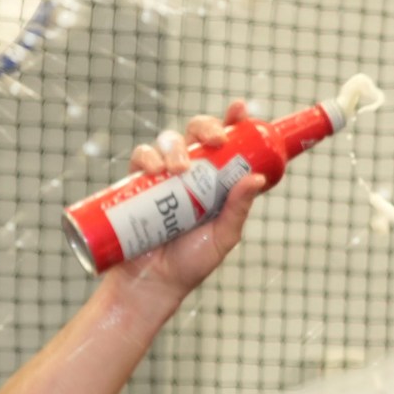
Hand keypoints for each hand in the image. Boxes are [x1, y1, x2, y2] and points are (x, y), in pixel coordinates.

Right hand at [102, 101, 268, 307]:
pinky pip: (141, 159)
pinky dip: (147, 158)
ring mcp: (163, 177)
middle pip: (197, 133)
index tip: (240, 110)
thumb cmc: (191, 262)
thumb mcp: (223, 236)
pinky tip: (155, 170)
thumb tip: (256, 178)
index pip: (227, 143)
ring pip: (169, 142)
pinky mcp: (136, 185)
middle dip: (205, 127)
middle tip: (213, 141)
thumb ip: (238, 208)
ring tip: (179, 169)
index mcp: (216, 180)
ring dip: (175, 147)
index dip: (233, 121)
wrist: (152, 284)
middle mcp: (190, 173)